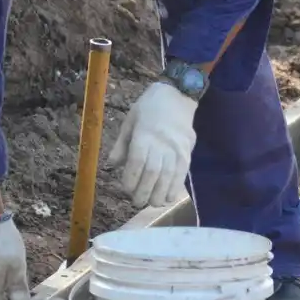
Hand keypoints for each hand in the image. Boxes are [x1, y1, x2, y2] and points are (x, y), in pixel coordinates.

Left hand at [107, 80, 196, 208]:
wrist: (177, 96)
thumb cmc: (149, 108)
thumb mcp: (130, 121)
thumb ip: (121, 145)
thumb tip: (111, 165)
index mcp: (144, 135)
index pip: (137, 162)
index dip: (130, 180)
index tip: (125, 188)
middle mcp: (161, 144)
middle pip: (152, 173)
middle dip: (143, 192)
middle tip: (136, 202)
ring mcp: (177, 150)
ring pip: (168, 177)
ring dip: (158, 194)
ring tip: (151, 203)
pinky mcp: (188, 154)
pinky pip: (182, 175)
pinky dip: (175, 189)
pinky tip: (167, 198)